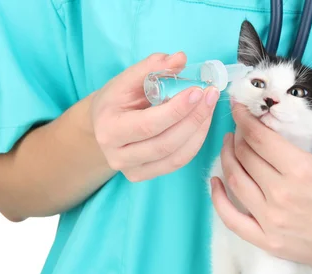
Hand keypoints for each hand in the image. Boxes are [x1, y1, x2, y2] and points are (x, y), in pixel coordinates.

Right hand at [91, 52, 219, 181]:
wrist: (101, 126)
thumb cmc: (115, 100)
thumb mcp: (126, 80)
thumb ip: (152, 67)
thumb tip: (180, 58)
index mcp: (110, 129)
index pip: (149, 124)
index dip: (177, 110)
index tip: (198, 91)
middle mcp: (117, 156)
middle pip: (165, 144)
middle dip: (194, 119)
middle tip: (210, 97)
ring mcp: (131, 170)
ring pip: (175, 157)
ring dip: (198, 131)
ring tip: (209, 108)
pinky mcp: (144, 176)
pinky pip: (177, 163)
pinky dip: (194, 143)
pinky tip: (202, 124)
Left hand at [211, 73, 311, 272]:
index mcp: (301, 169)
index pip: (258, 137)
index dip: (243, 118)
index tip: (238, 107)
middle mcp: (282, 195)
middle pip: (244, 156)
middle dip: (238, 135)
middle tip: (240, 126)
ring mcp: (271, 221)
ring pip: (235, 181)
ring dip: (226, 159)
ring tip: (229, 145)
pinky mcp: (267, 241)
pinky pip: (231, 219)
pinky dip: (218, 199)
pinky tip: (215, 182)